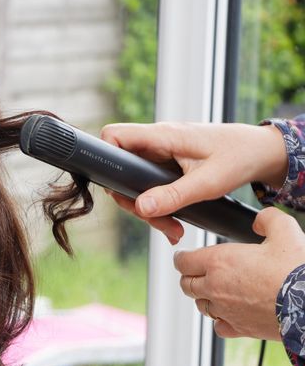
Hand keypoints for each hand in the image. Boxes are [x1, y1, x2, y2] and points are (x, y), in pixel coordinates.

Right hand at [100, 122, 287, 243]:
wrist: (261, 152)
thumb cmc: (239, 157)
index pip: (115, 135)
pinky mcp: (167, 165)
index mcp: (162, 136)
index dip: (105, 157)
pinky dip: (159, 205)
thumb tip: (140, 207)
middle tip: (158, 223)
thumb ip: (173, 196)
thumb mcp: (208, 183)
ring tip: (173, 230)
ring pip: (136, 182)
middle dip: (134, 202)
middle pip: (122, 170)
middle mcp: (157, 142)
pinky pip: (151, 186)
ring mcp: (160, 153)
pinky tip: (174, 222)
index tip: (115, 187)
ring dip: (150, 209)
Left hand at [173, 207, 304, 339]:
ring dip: (204, 297)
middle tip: (197, 273)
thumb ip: (268, 219)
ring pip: (200, 305)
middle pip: (186, 284)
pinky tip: (229, 313)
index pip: (183, 261)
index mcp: (219, 262)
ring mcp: (225, 310)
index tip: (184, 257)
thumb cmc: (297, 270)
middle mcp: (215, 287)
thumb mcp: (285, 231)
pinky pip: (217, 326)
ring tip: (215, 291)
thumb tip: (260, 220)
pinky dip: (220, 320)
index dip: (182, 257)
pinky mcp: (239, 328)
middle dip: (189, 277)